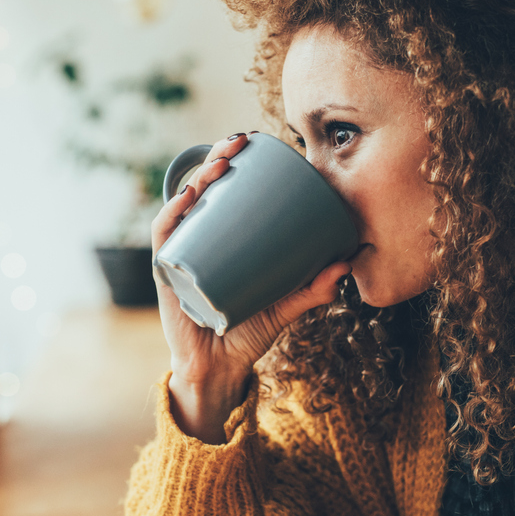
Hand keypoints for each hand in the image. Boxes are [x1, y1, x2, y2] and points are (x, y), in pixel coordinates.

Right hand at [151, 132, 351, 443]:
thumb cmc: (247, 334)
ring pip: (183, 206)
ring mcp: (180, 256)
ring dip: (198, 178)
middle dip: (218, 160)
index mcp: (221, 242)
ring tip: (221, 163)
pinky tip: (188, 197)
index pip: (223, 193)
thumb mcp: (286, 307)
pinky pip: (165, 239)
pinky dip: (172, 214)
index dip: (233, 163)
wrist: (219, 373)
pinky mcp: (167, 276)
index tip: (254, 142)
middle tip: (240, 142)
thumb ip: (315, 288)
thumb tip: (349, 260)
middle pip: (202, 191)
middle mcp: (196, 242)